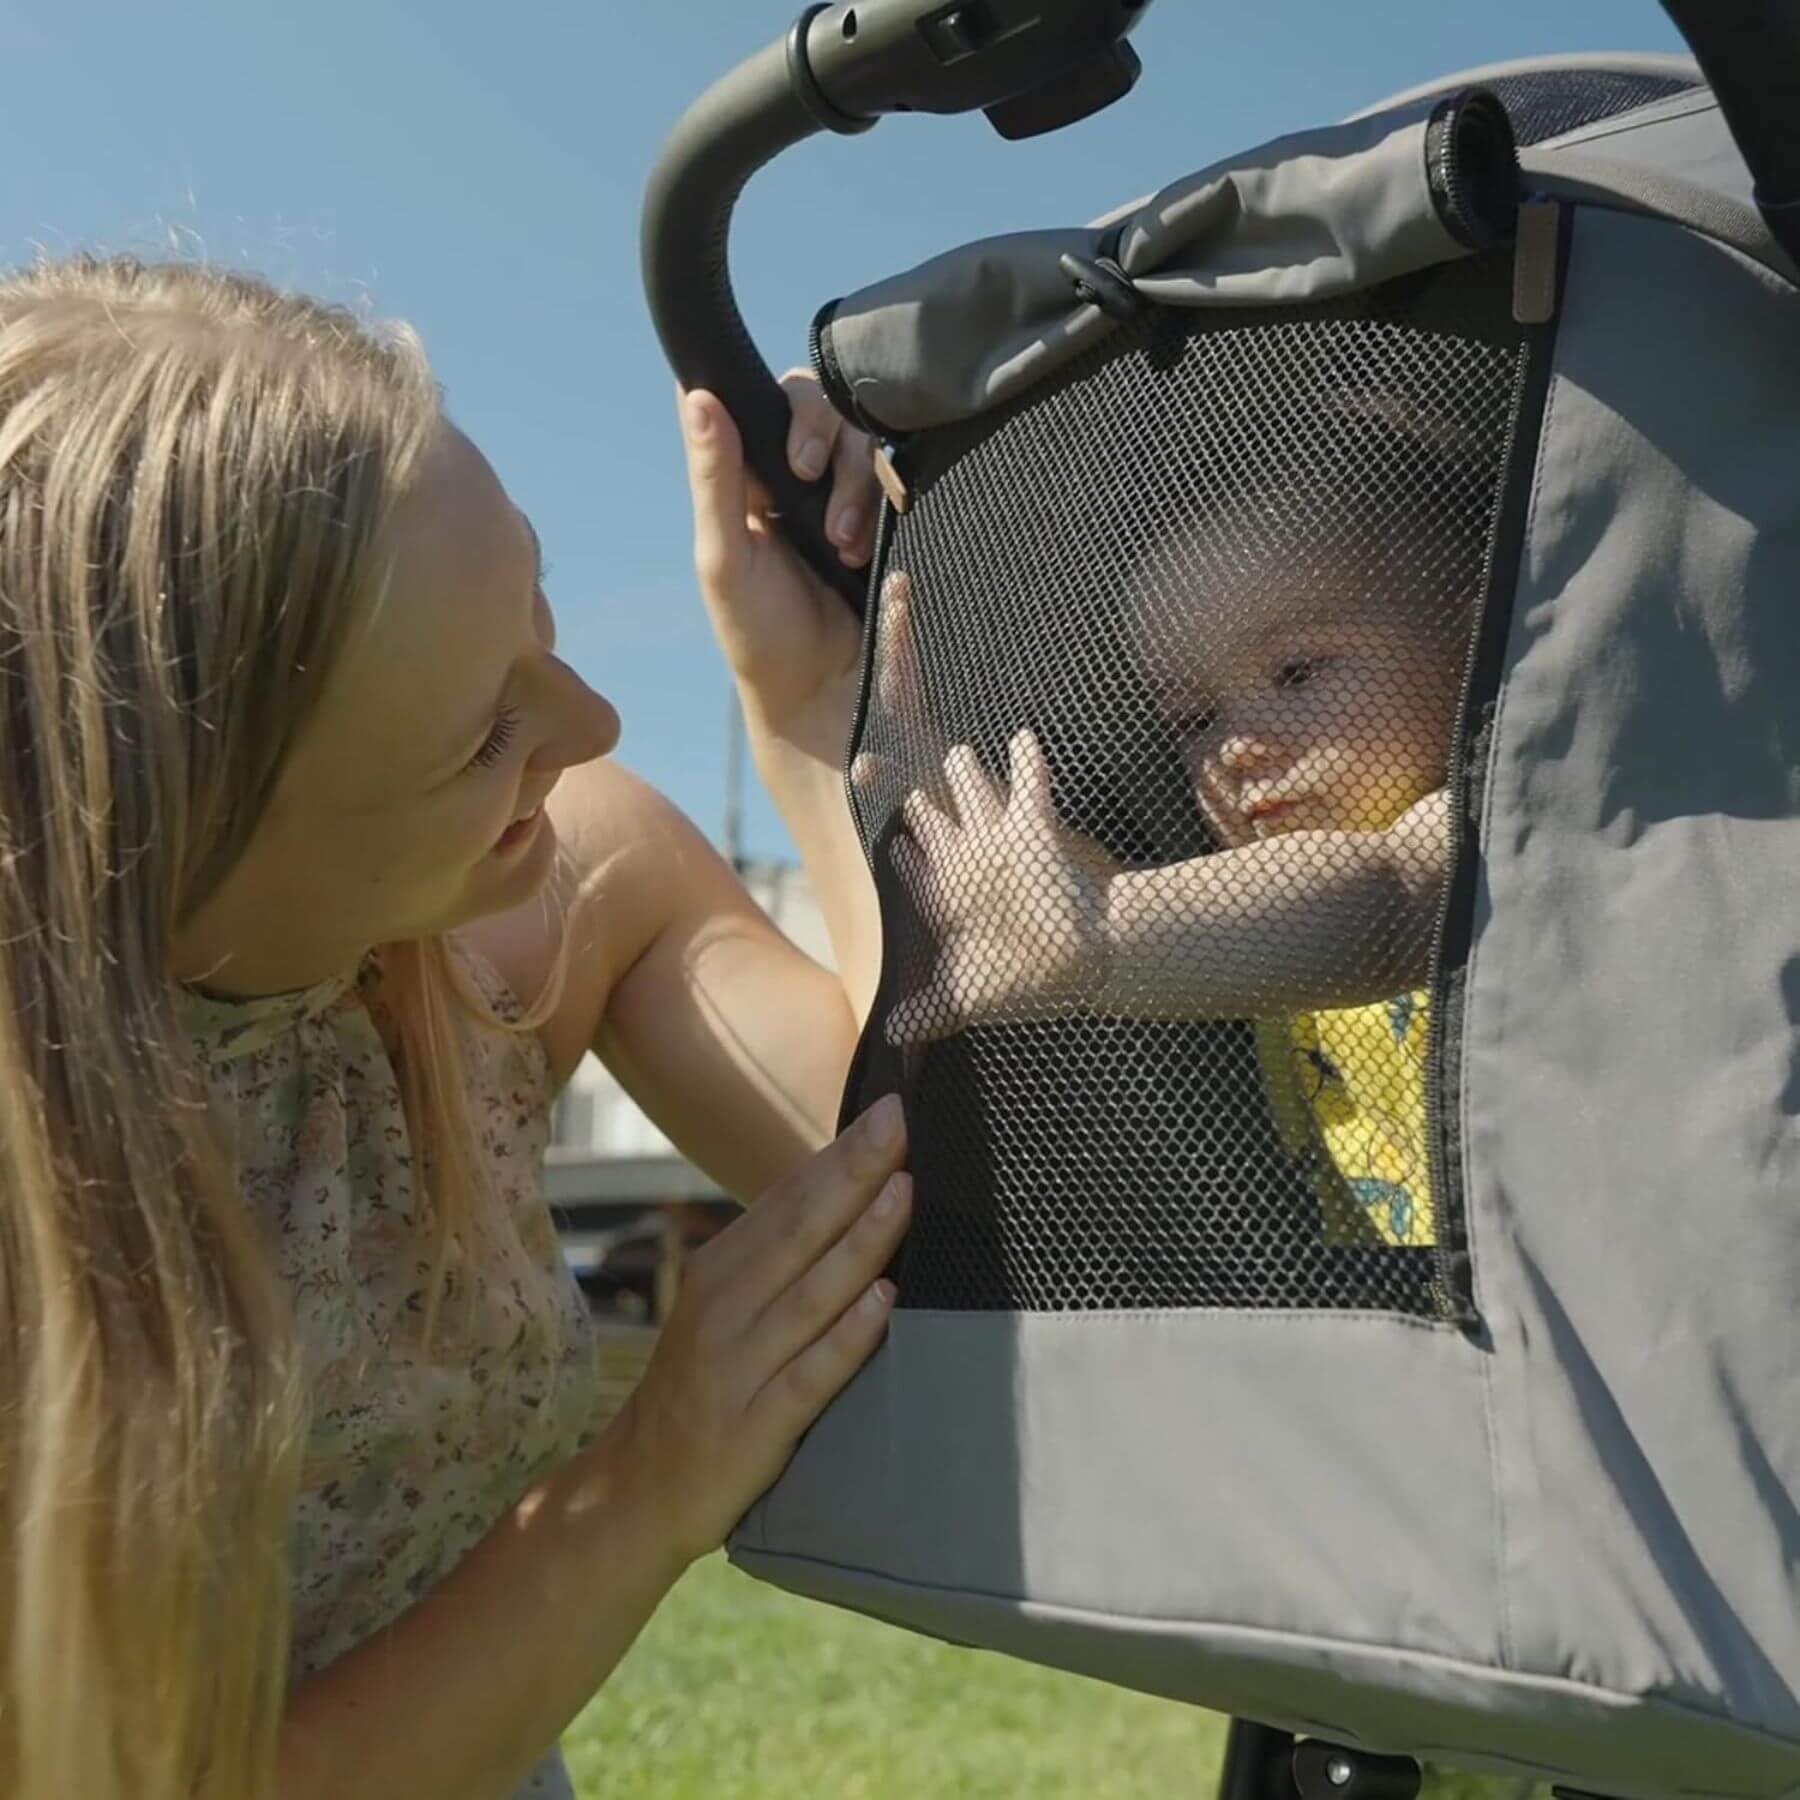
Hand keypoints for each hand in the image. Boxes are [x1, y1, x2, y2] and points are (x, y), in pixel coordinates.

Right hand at [606, 1095, 910, 1567]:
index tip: (891, 1107)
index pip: (788, 1198)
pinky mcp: (756, 1426)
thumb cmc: (704, 1384)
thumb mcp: (727, 1307)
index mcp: (720, 1270)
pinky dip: (847, 1337)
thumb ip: (781, 1255)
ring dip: (861, 1241)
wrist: (638, 1489)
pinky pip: (810, 1375)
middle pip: (799, 1230)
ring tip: (906, 1193)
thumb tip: (853, 1186)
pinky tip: (883, 1304)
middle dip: (855, 1173)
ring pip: (810, 1293)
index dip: (841, 1152)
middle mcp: (725, 1308)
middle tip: (902, 1123)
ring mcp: (739, 1366)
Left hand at [680, 375, 878, 762]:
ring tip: (841, 547)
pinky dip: (886, 502)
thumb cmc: (759, 633)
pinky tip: (866, 552)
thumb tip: (696, 394)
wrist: (823, 694)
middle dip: (825, 439)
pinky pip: (901, 477)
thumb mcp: (724, 557)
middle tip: (810, 478)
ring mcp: (849, 496)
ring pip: (866, 439)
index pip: (769, 399)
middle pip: (824, 405)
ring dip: (854, 484)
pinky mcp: (889, 519)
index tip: (792, 456)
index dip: (786, 408)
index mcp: (752, 478)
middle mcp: (801, 478)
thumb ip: (713, 477)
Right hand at [887, 731, 1119, 1043]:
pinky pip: (1029, 779)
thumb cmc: (1021, 981)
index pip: (908, 866)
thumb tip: (892, 1035)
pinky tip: (1026, 739)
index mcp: (940, 896)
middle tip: (914, 789)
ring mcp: (994, 836)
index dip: (901, 852)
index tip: (894, 842)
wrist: (1084, 956)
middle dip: (922, 803)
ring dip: (965, 771)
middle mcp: (959, 858)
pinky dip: (1028, 757)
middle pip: (931, 818)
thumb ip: (928, 1010)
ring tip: (960, 755)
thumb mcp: (965, 1000)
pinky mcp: (1032, 823)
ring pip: (970, 788)